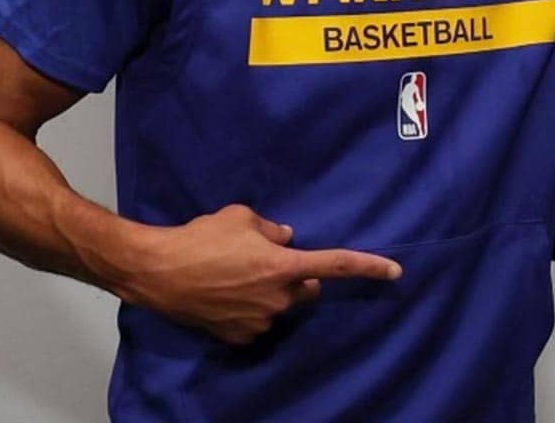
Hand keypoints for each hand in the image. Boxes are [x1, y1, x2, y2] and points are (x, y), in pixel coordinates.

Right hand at [119, 204, 400, 344]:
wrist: (158, 271)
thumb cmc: (201, 237)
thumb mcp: (241, 217)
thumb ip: (272, 228)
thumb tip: (286, 237)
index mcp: (283, 266)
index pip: (335, 265)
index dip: (368, 267)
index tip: (396, 271)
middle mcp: (278, 299)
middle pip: (307, 289)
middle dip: (297, 277)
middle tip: (267, 261)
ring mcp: (260, 322)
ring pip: (280, 305)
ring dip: (269, 292)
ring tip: (234, 275)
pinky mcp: (240, 337)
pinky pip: (257, 321)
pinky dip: (249, 309)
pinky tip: (224, 294)